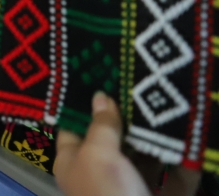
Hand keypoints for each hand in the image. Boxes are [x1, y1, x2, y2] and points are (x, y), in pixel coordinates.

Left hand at [55, 92, 199, 195]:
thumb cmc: (109, 193)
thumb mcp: (97, 155)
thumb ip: (100, 125)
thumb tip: (100, 96)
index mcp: (73, 164)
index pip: (72, 127)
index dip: (83, 105)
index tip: (100, 77)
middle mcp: (100, 174)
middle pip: (113, 139)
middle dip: (128, 118)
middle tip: (143, 87)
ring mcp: (132, 188)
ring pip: (146, 156)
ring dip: (158, 136)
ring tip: (168, 106)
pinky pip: (174, 174)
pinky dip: (183, 159)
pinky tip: (190, 137)